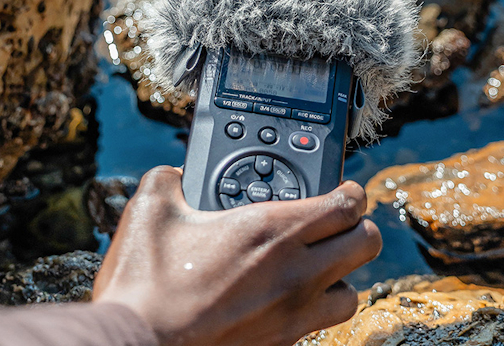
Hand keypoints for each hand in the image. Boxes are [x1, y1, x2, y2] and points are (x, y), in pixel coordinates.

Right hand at [93, 166, 380, 345]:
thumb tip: (179, 174)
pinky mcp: (282, 342)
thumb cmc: (145, 284)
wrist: (137, 344)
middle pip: (366, 243)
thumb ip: (170, 178)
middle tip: (338, 220)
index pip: (346, 204)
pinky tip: (291, 295)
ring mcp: (292, 313)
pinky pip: (324, 321)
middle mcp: (293, 273)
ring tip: (318, 261)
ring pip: (353, 290)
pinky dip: (319, 304)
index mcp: (269, 231)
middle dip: (358, 226)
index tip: (343, 188)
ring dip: (342, 271)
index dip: (351, 190)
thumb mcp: (150, 210)